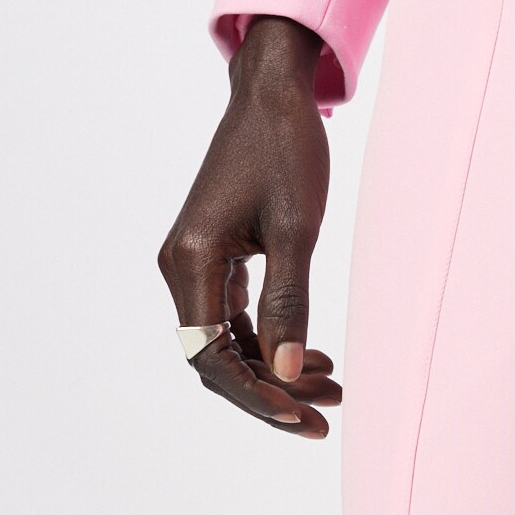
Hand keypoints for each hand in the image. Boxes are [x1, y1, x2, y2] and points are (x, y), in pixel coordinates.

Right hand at [158, 16, 340, 437]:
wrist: (273, 96)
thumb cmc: (287, 152)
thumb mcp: (297, 231)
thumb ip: (289, 304)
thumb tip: (284, 373)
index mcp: (191, 262)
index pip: (211, 357)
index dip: (255, 396)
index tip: (302, 417)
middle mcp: (181, 268)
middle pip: (216, 359)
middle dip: (269, 393)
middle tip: (326, 419)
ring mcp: (196, 263)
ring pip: (228, 343)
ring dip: (275, 370)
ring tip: (334, 388)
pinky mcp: (215, 256)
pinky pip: (235, 318)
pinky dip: (270, 340)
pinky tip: (312, 355)